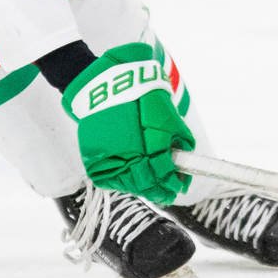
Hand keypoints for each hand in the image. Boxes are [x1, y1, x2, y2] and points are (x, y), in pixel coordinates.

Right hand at [61, 42, 193, 204]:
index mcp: (151, 146)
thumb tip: (183, 165)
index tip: (179, 187)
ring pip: (128, 185)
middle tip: (167, 192)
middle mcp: (129, 155)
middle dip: (159, 191)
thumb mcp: (170, 118)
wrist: (111, 85)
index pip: (164, 176)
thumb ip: (180, 143)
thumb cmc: (144, 99)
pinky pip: (109, 178)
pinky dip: (121, 180)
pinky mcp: (94, 158)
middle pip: (146, 185)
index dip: (173, 184)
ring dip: (140, 187)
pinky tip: (130, 176)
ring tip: (150, 185)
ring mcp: (109, 159)